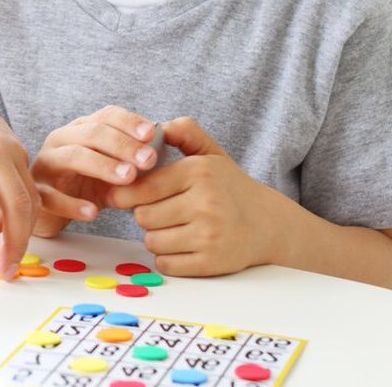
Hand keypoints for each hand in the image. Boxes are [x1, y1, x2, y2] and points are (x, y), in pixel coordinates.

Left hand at [0, 87, 37, 279]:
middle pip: (16, 202)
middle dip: (16, 243)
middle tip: (6, 272)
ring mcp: (11, 147)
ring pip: (30, 198)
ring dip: (24, 233)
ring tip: (9, 261)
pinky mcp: (21, 150)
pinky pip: (29, 188)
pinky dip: (23, 215)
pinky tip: (7, 233)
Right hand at [31, 106, 159, 236]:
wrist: (50, 210)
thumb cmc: (86, 185)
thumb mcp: (112, 169)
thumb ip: (134, 159)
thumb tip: (165, 148)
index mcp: (82, 128)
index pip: (106, 115)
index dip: (129, 122)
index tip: (152, 133)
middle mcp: (62, 139)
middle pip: (92, 133)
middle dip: (123, 145)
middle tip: (149, 160)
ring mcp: (46, 164)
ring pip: (72, 157)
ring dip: (102, 165)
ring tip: (128, 178)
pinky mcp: (36, 191)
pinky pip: (52, 196)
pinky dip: (72, 204)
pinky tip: (92, 212)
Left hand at [108, 116, 280, 276]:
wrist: (268, 224)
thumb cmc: (229, 188)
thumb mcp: (211, 154)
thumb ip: (186, 133)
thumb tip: (158, 126)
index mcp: (199, 172)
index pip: (144, 187)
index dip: (128, 193)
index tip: (123, 196)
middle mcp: (205, 203)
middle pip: (143, 216)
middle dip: (146, 215)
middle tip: (161, 211)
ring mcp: (209, 235)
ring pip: (152, 241)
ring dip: (156, 237)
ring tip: (174, 228)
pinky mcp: (211, 263)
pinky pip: (166, 263)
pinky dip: (168, 258)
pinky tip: (182, 246)